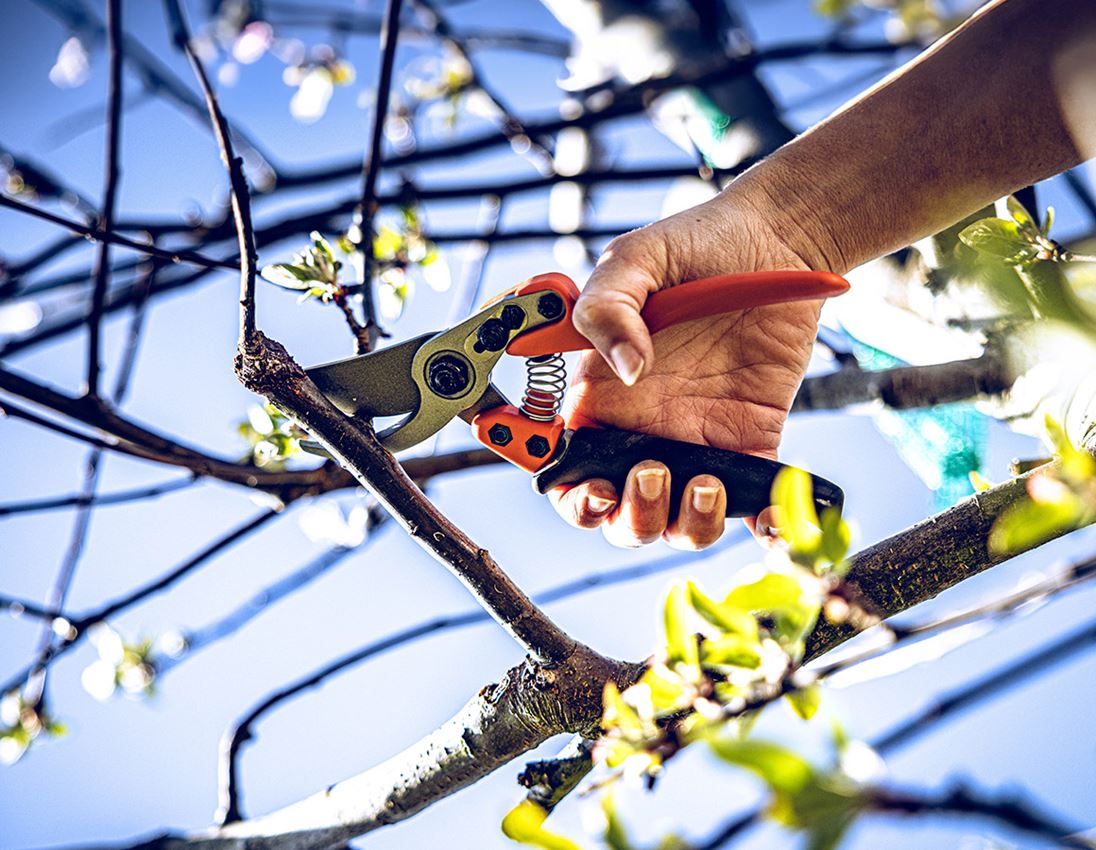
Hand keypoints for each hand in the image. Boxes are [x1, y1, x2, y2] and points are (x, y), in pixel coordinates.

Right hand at [548, 184, 830, 548]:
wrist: (777, 240)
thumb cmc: (695, 245)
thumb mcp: (635, 260)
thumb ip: (607, 309)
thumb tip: (625, 369)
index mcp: (601, 396)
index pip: (566, 465)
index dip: (568, 490)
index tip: (586, 484)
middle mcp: (643, 429)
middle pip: (619, 510)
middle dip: (627, 516)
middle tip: (646, 475)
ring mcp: (697, 440)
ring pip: (678, 519)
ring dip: (684, 522)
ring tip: (704, 481)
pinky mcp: (752, 442)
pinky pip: (754, 503)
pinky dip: (763, 525)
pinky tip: (768, 518)